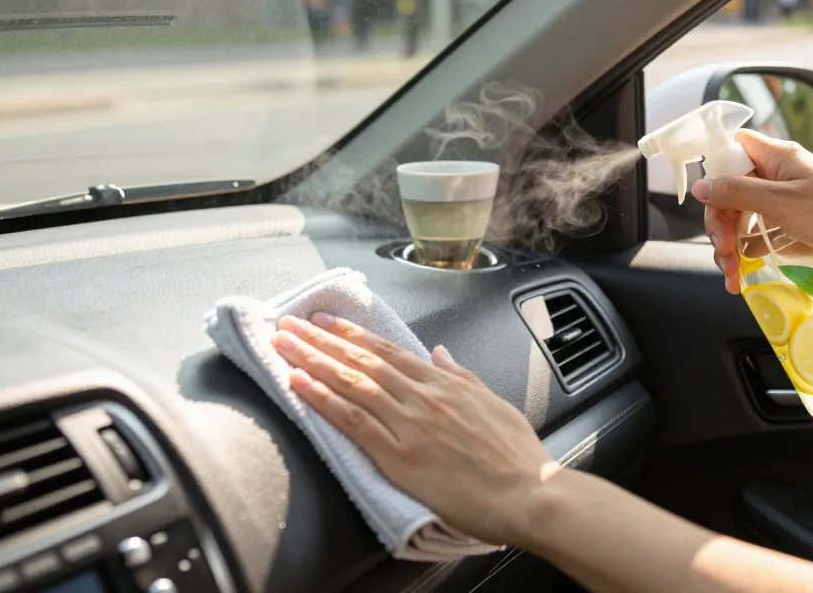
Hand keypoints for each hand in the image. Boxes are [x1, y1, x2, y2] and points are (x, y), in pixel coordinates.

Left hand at [269, 313, 558, 545]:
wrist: (528, 493)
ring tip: (284, 344)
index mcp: (445, 384)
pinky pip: (353, 422)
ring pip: (351, 383)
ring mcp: (409, 425)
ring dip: (312, 360)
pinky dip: (323, 399)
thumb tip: (441, 353)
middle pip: (361, 361)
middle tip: (290, 323)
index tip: (327, 320)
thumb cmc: (517, 457)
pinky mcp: (400, 457)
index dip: (354, 334)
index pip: (389, 351)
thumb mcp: (493, 403)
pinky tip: (299, 384)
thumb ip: (462, 376)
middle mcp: (423, 398)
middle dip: (321, 339)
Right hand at [694, 130, 812, 292]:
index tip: (703, 199)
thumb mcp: (781, 203)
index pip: (732, 148)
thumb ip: (737, 193)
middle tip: (721, 251)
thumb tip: (700, 186)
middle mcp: (780, 176)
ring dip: (731, 245)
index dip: (713, 169)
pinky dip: (750, 255)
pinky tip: (744, 275)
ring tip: (731, 274)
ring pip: (745, 218)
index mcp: (777, 158)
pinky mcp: (797, 227)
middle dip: (720, 224)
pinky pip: (762, 237)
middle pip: (732, 191)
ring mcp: (788, 203)